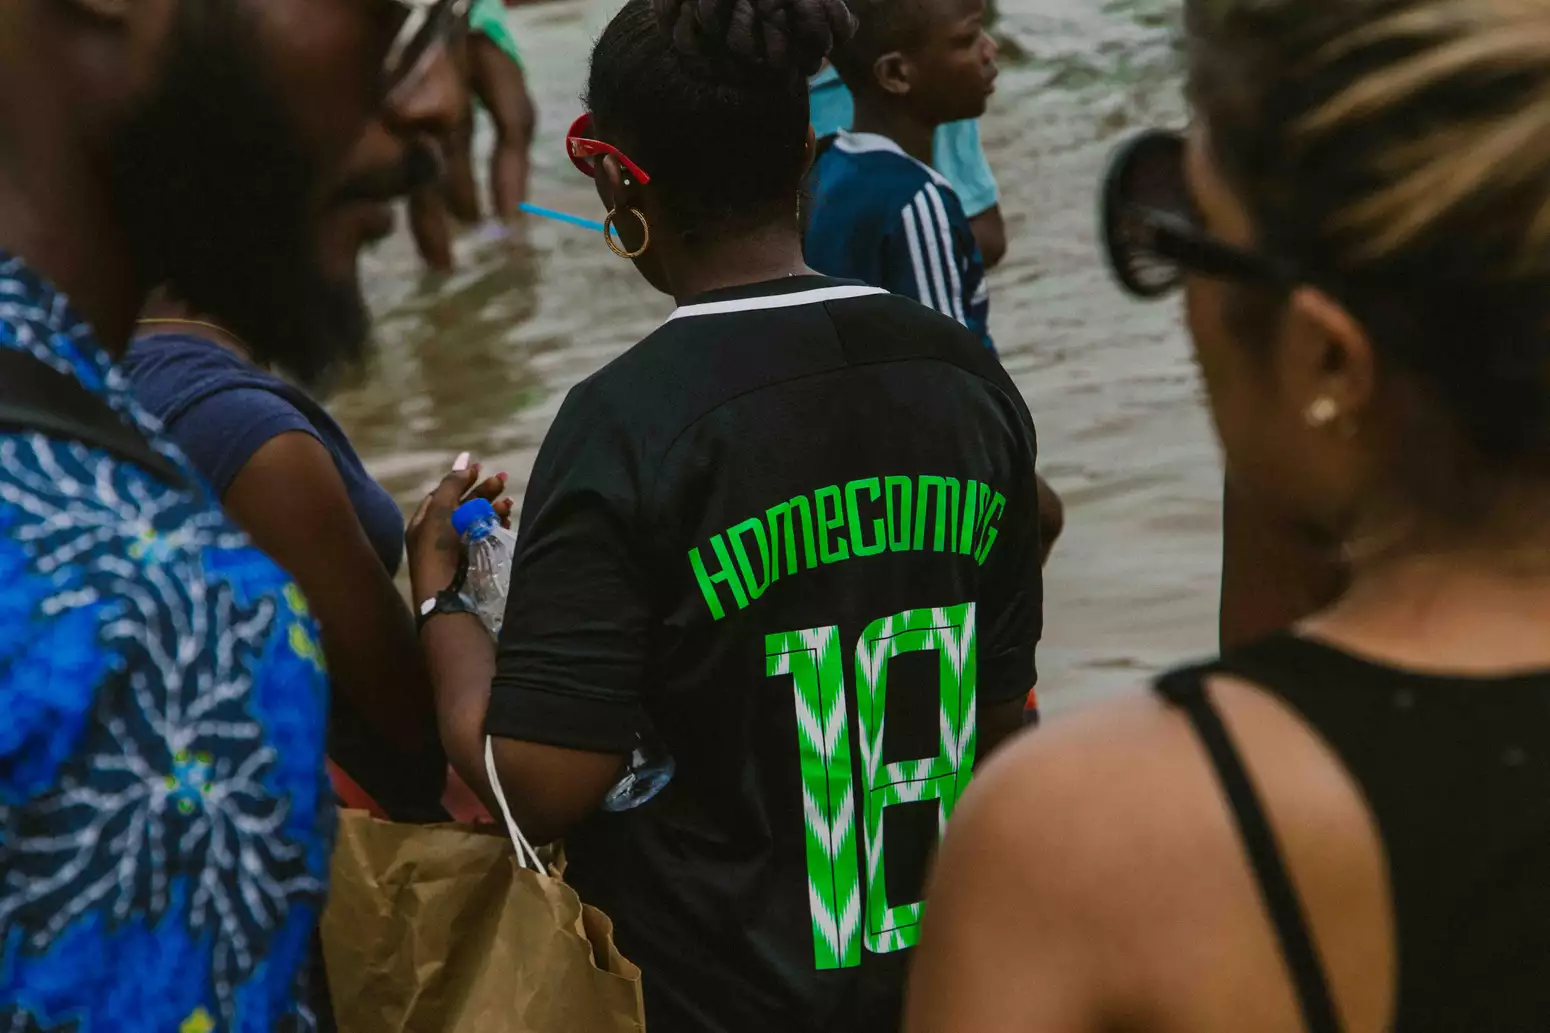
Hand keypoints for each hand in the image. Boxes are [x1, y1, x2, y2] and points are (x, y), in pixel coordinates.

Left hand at [407, 452, 511, 598]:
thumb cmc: (438, 550)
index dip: (461, 479)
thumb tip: (464, 460)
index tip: (480, 467)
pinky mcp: (475, 561)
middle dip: (483, 491)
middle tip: (503, 478)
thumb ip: (452, 484)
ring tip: (509, 501)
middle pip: (464, 505)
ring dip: (493, 508)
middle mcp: (440, 536)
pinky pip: (488, 537)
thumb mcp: (440, 511)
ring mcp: (458, 549)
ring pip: (479, 521)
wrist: (448, 594)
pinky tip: (508, 519)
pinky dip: (498, 526)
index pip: (443, 494)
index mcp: (424, 524)